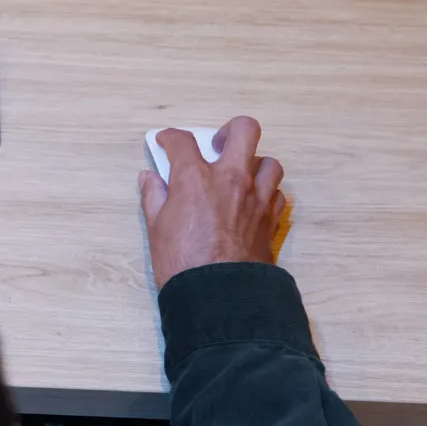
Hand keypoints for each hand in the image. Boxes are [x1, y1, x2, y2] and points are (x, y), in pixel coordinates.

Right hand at [138, 116, 284, 289]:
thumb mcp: (156, 228)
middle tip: (216, 147)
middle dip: (228, 131)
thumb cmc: (181, 262)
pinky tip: (251, 202)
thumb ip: (154, 196)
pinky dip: (265, 192)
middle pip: (243, 130)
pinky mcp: (270, 218)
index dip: (170, 138)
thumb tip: (149, 178)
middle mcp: (230, 179)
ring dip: (253, 163)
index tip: (166, 144)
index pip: (182, 141)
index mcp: (195, 178)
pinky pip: (276, 193)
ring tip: (239, 176)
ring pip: (268, 161)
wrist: (219, 295)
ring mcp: (256, 197)